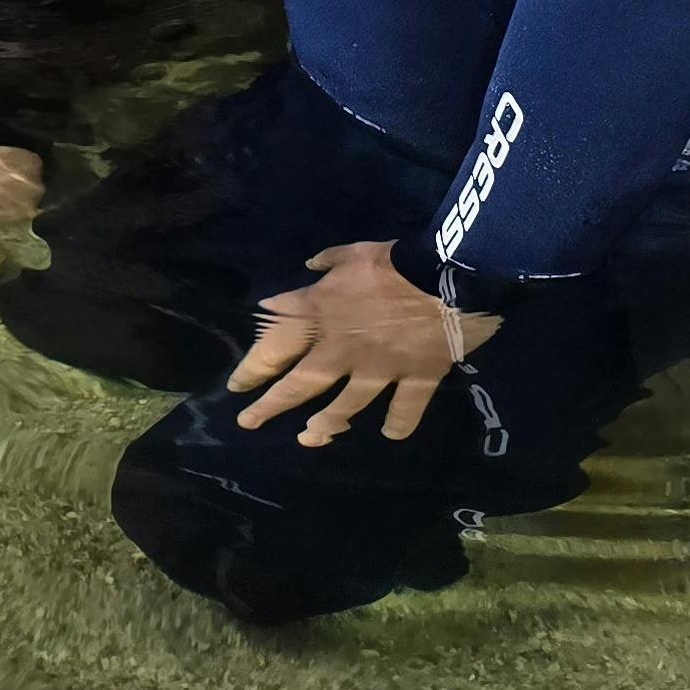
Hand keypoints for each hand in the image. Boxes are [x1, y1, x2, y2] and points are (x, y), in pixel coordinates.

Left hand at [228, 240, 501, 447]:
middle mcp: (342, 348)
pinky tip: (391, 433)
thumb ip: (331, 261)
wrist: (451, 273)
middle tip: (249, 422)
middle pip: (298, 384)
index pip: (275, 343)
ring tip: (309, 438)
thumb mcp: (357, 251)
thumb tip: (310, 266)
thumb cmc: (398, 260)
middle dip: (270, 406)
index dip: (253, 366)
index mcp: (322, 313)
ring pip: (344, 405)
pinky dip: (399, 423)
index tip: (238, 383)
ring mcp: (378, 368)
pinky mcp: (415, 378)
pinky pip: (404, 409)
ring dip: (326, 425)